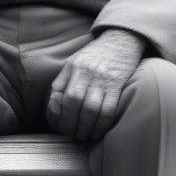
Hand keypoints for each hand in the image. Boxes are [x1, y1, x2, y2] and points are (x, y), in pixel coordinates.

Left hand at [46, 29, 145, 143]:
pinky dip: (103, 124)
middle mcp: (88, 72)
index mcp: (74, 67)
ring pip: (93, 109)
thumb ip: (62, 81)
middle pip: (77, 103)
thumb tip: (53, 104)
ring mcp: (104, 78)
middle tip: (73, 135)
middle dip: (73, 124)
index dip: (62, 115)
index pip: (65, 96)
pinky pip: (110, 108)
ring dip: (88, 127)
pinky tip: (99, 131)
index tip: (62, 126)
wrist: (122, 40)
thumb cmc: (95, 55)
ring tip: (85, 136)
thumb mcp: (73, 62)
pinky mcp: (118, 84)